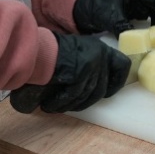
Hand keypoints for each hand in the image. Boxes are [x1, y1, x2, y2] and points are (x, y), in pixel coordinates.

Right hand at [10, 33, 129, 113]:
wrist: (31, 46)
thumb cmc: (49, 51)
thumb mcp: (76, 53)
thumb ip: (90, 65)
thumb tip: (99, 88)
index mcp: (100, 48)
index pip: (122, 66)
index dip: (117, 82)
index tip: (107, 93)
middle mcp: (100, 55)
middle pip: (102, 87)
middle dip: (87, 99)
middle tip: (73, 104)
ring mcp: (91, 64)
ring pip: (88, 94)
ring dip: (72, 104)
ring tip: (57, 107)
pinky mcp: (80, 73)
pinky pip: (73, 96)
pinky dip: (61, 103)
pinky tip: (50, 105)